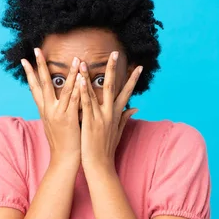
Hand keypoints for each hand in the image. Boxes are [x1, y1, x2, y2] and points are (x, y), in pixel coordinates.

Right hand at [21, 48, 81, 163]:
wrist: (63, 159)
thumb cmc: (61, 143)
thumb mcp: (54, 125)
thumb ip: (53, 111)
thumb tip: (52, 103)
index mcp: (44, 110)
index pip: (35, 88)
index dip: (30, 74)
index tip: (25, 60)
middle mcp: (48, 110)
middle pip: (43, 84)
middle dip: (39, 66)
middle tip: (35, 50)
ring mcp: (58, 113)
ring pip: (63, 89)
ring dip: (69, 72)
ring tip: (75, 58)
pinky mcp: (68, 118)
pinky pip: (73, 100)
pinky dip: (77, 88)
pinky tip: (81, 77)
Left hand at [78, 51, 141, 168]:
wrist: (100, 165)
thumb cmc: (106, 150)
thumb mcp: (118, 132)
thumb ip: (125, 118)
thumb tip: (136, 108)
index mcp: (116, 114)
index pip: (126, 92)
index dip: (132, 79)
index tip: (139, 66)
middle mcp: (110, 113)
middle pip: (113, 86)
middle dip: (113, 69)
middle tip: (114, 53)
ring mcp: (100, 117)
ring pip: (95, 92)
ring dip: (89, 76)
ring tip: (84, 61)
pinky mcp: (90, 122)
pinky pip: (86, 104)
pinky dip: (83, 92)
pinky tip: (80, 81)